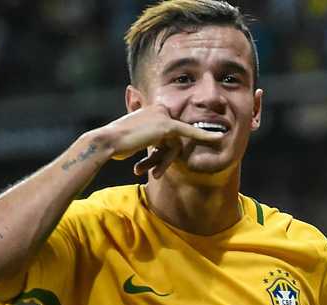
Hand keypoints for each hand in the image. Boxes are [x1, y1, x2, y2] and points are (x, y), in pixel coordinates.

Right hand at [90, 104, 221, 178]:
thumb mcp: (133, 139)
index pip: (169, 131)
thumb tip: (153, 144)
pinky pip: (190, 133)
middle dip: (165, 158)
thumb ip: (148, 138)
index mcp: (151, 111)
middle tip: (154, 172)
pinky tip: (219, 138)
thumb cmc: (116, 144)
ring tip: (153, 173)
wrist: (106, 142)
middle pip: (173, 138)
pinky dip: (205, 137)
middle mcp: (158, 109)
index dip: (167, 148)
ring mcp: (163, 116)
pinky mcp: (167, 126)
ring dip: (165, 162)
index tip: (169, 155)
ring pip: (176, 144)